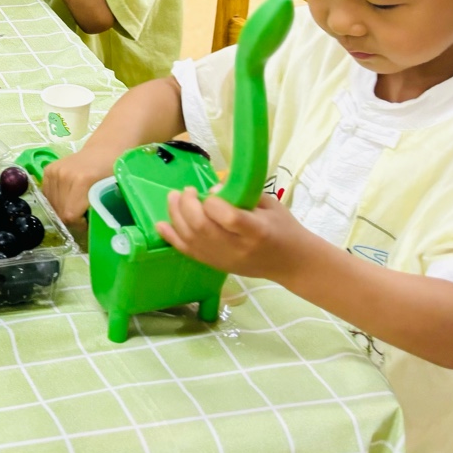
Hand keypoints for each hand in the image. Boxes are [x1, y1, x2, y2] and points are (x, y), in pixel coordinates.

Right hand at [41, 143, 116, 226]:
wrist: (105, 150)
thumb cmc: (112, 173)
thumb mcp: (111, 194)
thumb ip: (100, 211)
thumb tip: (93, 231)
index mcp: (82, 181)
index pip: (69, 215)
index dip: (78, 224)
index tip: (87, 223)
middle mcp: (64, 175)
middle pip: (59, 211)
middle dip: (70, 218)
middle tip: (82, 215)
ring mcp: (55, 171)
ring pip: (51, 204)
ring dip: (62, 209)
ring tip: (75, 205)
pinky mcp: (48, 169)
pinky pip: (47, 194)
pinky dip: (55, 200)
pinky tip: (66, 197)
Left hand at [156, 190, 312, 279]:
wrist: (291, 263)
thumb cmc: (284, 228)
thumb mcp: (270, 205)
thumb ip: (242, 194)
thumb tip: (213, 187)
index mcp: (257, 231)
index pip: (229, 218)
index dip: (213, 202)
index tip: (210, 191)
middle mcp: (238, 248)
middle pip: (202, 228)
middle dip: (187, 205)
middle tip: (187, 190)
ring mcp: (224, 259)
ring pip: (191, 239)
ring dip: (176, 216)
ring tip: (174, 198)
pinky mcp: (216, 265)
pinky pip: (188, 252)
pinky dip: (171, 237)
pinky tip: (161, 224)